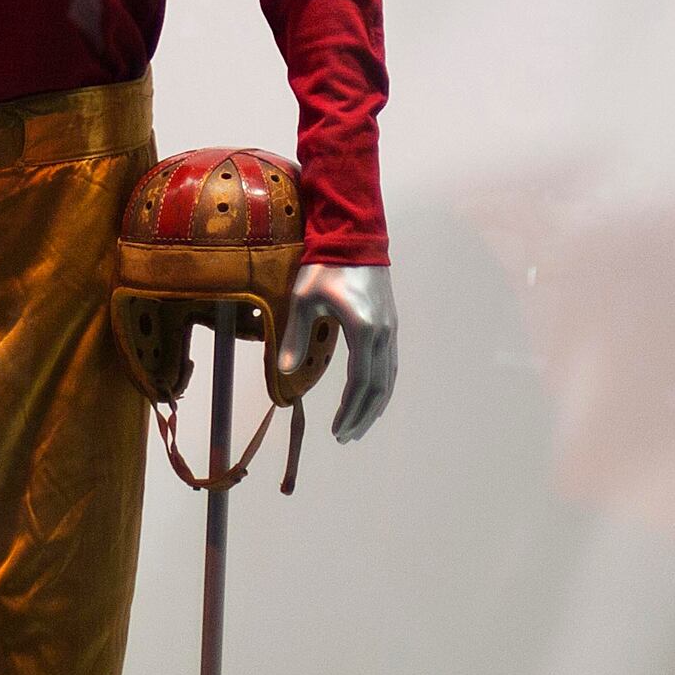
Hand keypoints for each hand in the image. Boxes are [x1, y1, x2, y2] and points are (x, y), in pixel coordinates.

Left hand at [280, 262, 398, 441]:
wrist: (353, 237)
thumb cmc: (325, 267)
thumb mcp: (304, 300)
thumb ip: (296, 337)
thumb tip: (284, 372)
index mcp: (364, 330)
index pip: (360, 382)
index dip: (349, 410)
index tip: (337, 430)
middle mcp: (383, 334)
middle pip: (378, 387)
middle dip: (362, 415)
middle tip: (346, 437)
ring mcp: (390, 329)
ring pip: (388, 378)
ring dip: (374, 405)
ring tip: (358, 426)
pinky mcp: (389, 324)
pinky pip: (390, 364)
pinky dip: (382, 387)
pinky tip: (372, 397)